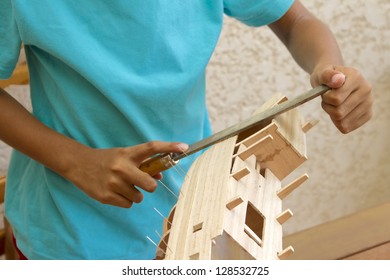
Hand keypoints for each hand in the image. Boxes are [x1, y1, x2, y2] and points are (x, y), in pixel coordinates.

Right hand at [66, 141, 188, 207]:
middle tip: (142, 183)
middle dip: (150, 186)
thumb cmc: (106, 159)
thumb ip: (141, 164)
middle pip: (150, 184)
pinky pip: (128, 204)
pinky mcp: (106, 197)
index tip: (184, 147)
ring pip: (139, 197)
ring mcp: (113, 183)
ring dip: (135, 194)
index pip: (152, 148)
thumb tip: (160, 176)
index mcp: (128, 154)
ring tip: (122, 185)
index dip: (169, 147)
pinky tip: (115, 191)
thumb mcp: (123, 156)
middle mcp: (121, 167)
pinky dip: (125, 201)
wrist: (78, 164)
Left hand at [310, 64, 372, 132]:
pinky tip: (339, 111)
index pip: (336, 99)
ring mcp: (368, 103)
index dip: (326, 98)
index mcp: (356, 78)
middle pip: (339, 112)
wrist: (334, 80)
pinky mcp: (367, 115)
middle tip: (328, 99)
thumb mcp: (322, 73)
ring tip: (333, 104)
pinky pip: (346, 127)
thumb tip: (338, 80)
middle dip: (328, 107)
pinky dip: (338, 122)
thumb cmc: (326, 78)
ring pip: (342, 122)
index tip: (326, 91)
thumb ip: (327, 75)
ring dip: (332, 115)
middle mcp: (366, 90)